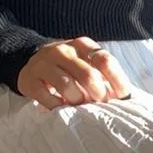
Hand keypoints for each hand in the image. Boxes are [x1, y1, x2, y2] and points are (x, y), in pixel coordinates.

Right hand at [17, 36, 132, 109]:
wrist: (32, 62)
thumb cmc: (68, 68)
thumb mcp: (85, 63)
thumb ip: (103, 75)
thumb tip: (121, 98)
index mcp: (81, 44)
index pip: (105, 60)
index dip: (117, 81)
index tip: (123, 97)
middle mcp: (63, 51)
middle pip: (88, 75)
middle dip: (98, 95)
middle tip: (99, 105)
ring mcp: (43, 64)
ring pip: (67, 86)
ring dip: (78, 101)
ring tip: (80, 106)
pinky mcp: (30, 79)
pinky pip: (47, 97)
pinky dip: (58, 106)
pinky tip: (62, 108)